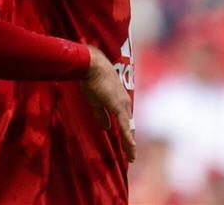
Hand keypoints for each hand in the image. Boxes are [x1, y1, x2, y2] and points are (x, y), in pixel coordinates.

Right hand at [80, 45, 136, 161]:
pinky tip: (131, 147)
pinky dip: (128, 138)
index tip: (127, 146)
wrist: (93, 66)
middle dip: (130, 142)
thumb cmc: (92, 79)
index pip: (125, 122)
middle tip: (131, 156)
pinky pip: (125, 126)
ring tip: (131, 157)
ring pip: (129, 129)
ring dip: (130, 144)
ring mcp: (123, 105)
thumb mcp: (95, 101)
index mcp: (119, 102)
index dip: (126, 134)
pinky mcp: (118, 107)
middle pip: (129, 127)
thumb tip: (106, 128)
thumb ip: (101, 115)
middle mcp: (124, 104)